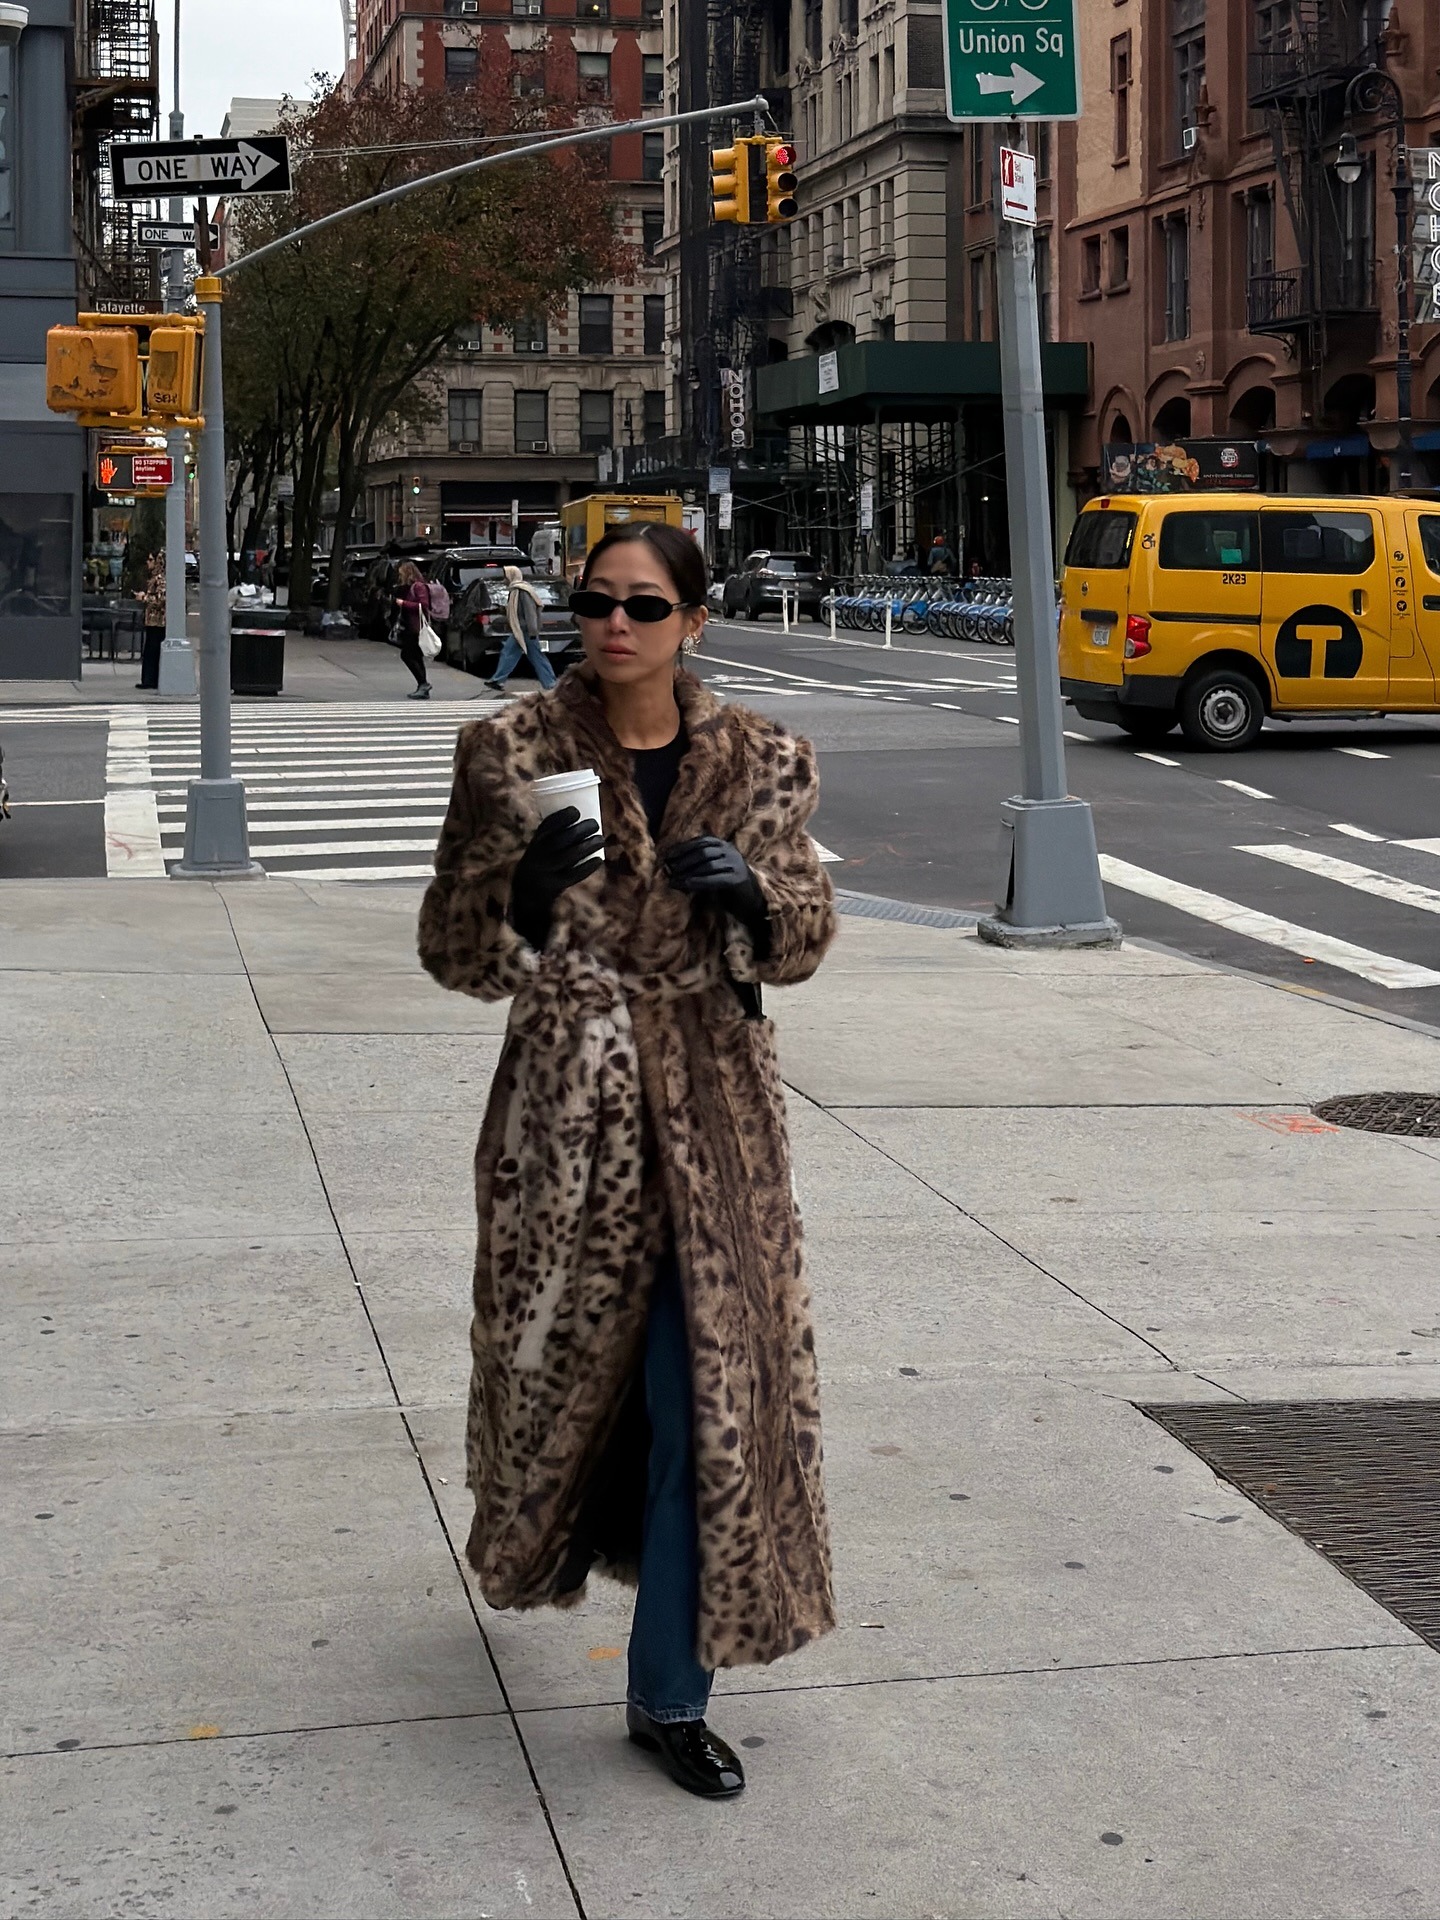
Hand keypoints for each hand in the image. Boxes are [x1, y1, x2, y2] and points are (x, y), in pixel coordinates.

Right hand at [511, 806, 603, 948]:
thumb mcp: (541, 846)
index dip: (561, 817)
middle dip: (579, 830)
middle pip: (559, 841)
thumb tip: (585, 821)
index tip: (576, 811)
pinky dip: (587, 867)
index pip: (546, 826)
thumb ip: (557, 835)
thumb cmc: (543, 861)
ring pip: (568, 857)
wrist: (527, 893)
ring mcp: (545, 872)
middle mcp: (537, 856)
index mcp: (534, 843)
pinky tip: (599, 859)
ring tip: (601, 839)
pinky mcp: (555, 886)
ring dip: (587, 846)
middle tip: (595, 824)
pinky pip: (573, 875)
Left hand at [664, 836, 766, 932]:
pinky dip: (700, 881)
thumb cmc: (727, 885)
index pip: (701, 841)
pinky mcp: (738, 879)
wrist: (751, 900)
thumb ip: (699, 865)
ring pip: (708, 864)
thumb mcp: (713, 870)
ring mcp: (736, 864)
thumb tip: (672, 867)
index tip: (667, 856)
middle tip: (669, 870)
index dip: (683, 847)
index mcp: (724, 845)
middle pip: (703, 852)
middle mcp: (731, 852)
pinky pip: (716, 879)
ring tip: (675, 880)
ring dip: (689, 872)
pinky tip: (688, 885)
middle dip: (684, 861)